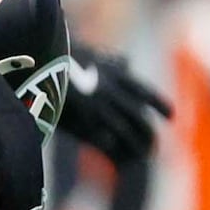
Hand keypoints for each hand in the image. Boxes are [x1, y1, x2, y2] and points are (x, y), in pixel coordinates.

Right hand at [53, 55, 168, 165]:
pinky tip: (117, 156)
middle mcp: (109, 91)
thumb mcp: (90, 52)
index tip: (171, 116)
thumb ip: (110, 61)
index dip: (159, 105)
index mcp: (113, 74)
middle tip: (155, 144)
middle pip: (137, 116)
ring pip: (124, 131)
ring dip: (135, 145)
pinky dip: (112, 149)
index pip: (143, 92)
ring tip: (141, 156)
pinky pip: (102, 139)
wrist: (38, 59)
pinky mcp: (79, 119)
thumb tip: (126, 61)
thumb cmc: (61, 56)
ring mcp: (95, 106)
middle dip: (148, 132)